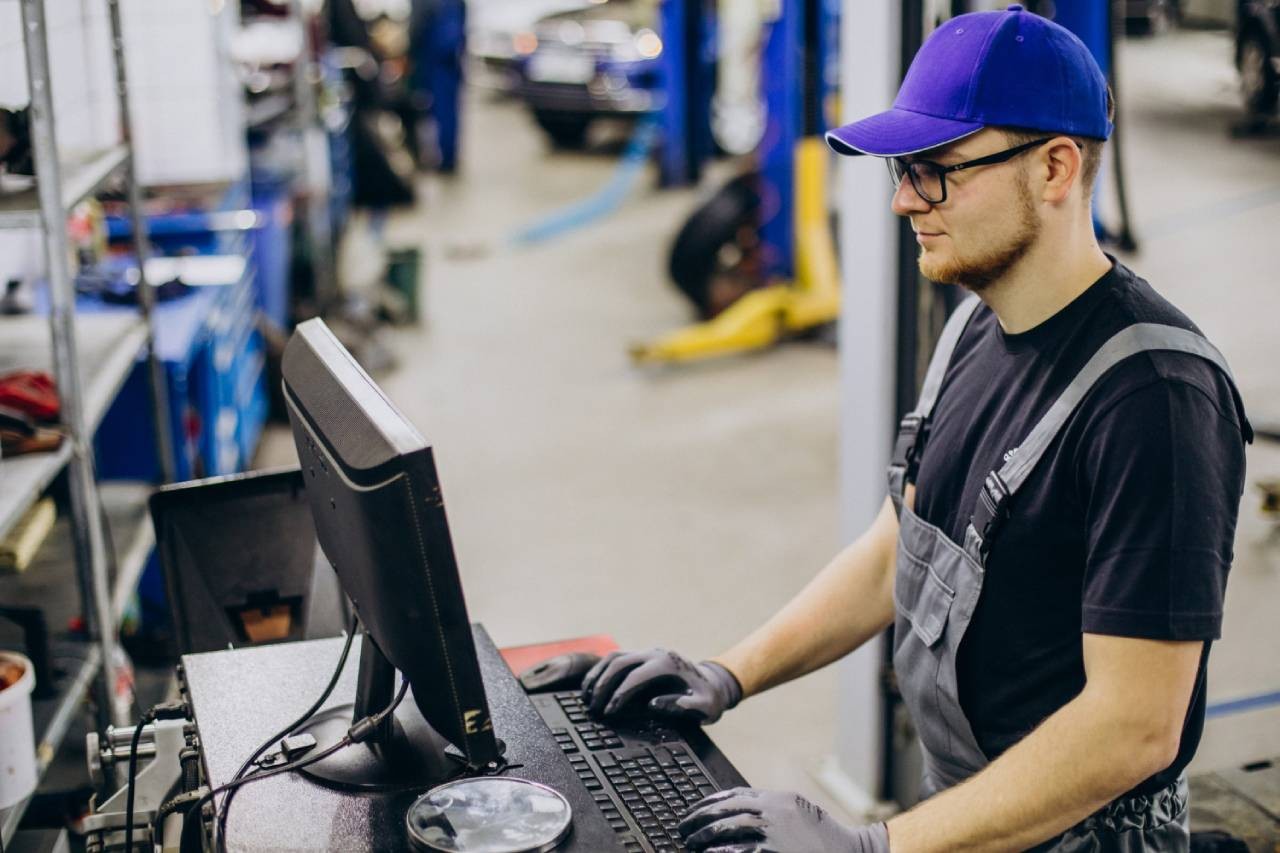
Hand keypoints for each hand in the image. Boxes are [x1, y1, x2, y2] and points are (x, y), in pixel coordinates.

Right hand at [579, 648, 741, 722]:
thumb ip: (682, 706)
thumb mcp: (704, 706)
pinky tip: (591, 686)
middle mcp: (655, 653)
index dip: (619, 694)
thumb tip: (653, 705)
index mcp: (668, 664)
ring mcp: (647, 652)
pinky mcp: (641, 655)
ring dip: (597, 675)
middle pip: (619, 663)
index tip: (608, 712)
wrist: (713, 681)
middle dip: (603, 685)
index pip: (635, 676)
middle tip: (593, 707)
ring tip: (585, 697)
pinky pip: (616, 658)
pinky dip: (601, 671)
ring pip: (614, 657)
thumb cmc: (708, 697)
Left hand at [677, 788, 889, 851]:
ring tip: (691, 843)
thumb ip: (771, 809)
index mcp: (779, 799)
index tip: (693, 811)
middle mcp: (775, 812)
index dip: (709, 803)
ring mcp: (774, 834)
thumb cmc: (824, 839)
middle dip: (700, 820)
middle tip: (683, 828)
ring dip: (704, 837)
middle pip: (726, 811)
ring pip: (728, 831)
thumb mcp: (799, 812)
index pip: (734, 795)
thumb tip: (736, 812)